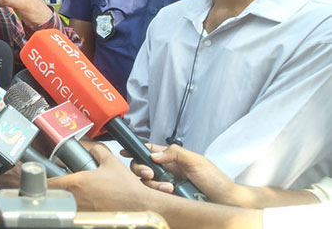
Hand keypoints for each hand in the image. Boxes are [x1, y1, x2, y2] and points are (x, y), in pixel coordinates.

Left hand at [46, 142, 149, 210]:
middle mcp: (76, 199)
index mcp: (77, 183)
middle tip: (60, 186)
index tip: (44, 178)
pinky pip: (76, 213)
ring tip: (76, 195)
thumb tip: (92, 148)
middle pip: (55, 195)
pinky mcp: (88, 218)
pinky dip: (76, 208)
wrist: (140, 205)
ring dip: (66, 200)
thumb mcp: (111, 162)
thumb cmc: (126, 187)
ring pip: (65, 205)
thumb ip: (98, 151)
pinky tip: (87, 203)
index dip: (44, 180)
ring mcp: (81, 211)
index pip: (49, 183)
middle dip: (55, 190)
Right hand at [129, 144, 244, 205]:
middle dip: (141, 168)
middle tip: (150, 173)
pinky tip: (170, 192)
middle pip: (142, 166)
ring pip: (146, 182)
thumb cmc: (216, 180)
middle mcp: (167, 171)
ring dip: (155, 184)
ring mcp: (166, 185)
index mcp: (172, 158)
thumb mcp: (196, 160)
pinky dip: (159, 193)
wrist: (225, 201)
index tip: (126, 151)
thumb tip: (154, 154)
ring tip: (169, 186)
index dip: (136, 150)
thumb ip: (175, 153)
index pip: (149, 151)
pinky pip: (153, 195)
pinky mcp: (167, 198)